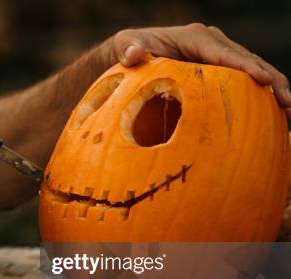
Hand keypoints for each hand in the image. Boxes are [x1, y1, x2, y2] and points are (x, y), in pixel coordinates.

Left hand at [103, 23, 290, 119]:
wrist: (130, 57)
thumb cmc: (128, 51)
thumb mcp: (124, 46)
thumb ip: (128, 48)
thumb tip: (133, 54)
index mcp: (196, 38)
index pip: (223, 52)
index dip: (243, 65)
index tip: (261, 79)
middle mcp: (214, 45)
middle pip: (248, 61)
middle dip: (270, 80)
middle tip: (287, 102)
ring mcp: (220, 59)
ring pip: (253, 73)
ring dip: (274, 91)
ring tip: (289, 113)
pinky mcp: (222, 75)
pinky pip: (244, 86)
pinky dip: (260, 100)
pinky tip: (275, 120)